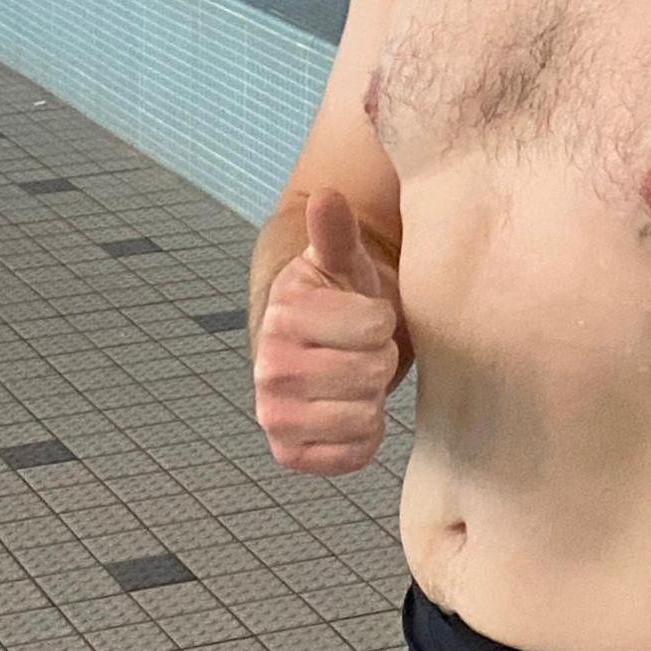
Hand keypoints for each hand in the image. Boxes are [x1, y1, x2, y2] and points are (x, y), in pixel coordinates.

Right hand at [252, 189, 402, 473]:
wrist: (321, 345)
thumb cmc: (341, 298)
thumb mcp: (343, 260)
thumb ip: (335, 231)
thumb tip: (326, 195)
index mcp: (283, 316)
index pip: (373, 327)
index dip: (381, 320)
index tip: (365, 314)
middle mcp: (269, 370)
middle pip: (371, 375)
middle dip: (380, 359)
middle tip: (364, 349)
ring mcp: (276, 416)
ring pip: (365, 417)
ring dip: (374, 399)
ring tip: (357, 376)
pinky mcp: (289, 453)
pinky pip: (353, 455)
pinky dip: (364, 437)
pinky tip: (351, 411)